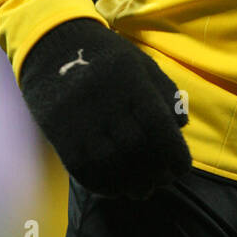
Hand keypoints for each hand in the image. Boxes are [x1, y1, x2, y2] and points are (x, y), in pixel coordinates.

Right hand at [19, 17, 191, 197]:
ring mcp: (81, 119)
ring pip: (109, 163)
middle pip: (135, 148)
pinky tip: (115, 188)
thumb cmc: (107, 56)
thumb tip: (182, 126)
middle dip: (154, 172)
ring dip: (130, 183)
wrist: (54, 46)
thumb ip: (165, 92)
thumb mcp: (141, 64)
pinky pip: (82, 168)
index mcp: (131, 82)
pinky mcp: (60, 133)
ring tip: (142, 190)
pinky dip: (102, 185)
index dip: (173, 152)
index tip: (182, 168)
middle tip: (163, 181)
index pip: (157, 125)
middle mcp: (107, 102)